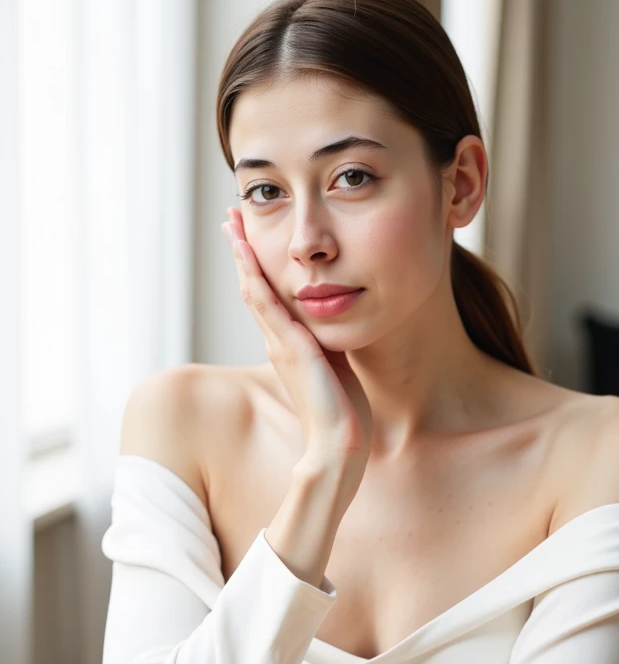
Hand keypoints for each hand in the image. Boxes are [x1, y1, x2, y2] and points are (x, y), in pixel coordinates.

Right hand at [222, 208, 372, 472]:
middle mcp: (278, 342)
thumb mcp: (336, 369)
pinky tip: (246, 251)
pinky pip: (265, 305)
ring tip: (232, 222)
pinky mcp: (291, 349)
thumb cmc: (342, 415)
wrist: (339, 446)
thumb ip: (330, 347)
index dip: (257, 266)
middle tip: (232, 217)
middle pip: (253, 286)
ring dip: (243, 254)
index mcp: (289, 346)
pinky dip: (254, 276)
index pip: (267, 297)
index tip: (250, 236)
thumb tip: (336, 328)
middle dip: (244, 251)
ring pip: (253, 289)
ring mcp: (281, 344)